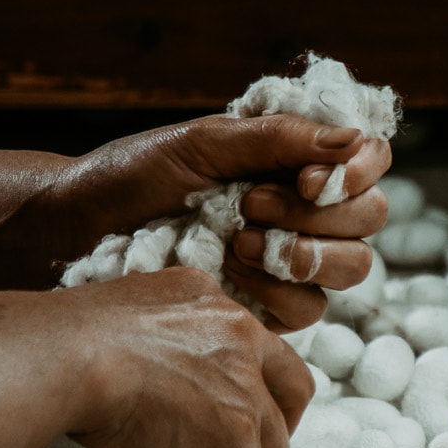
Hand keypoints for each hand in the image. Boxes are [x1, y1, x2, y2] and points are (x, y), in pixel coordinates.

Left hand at [41, 113, 391, 330]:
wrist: (77, 233)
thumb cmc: (132, 177)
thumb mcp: (202, 142)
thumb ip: (278, 138)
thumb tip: (351, 138)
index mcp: (293, 159)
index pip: (369, 161)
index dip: (358, 173)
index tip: (307, 178)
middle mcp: (302, 208)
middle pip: (369, 219)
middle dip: (318, 215)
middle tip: (252, 206)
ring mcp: (289, 260)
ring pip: (351, 269)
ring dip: (302, 255)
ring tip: (241, 242)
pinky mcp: (268, 308)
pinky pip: (309, 310)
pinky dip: (275, 293)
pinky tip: (231, 274)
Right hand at [64, 266, 313, 447]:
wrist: (66, 357)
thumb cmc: (71, 340)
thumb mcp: (135, 310)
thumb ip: (168, 330)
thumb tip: (165, 363)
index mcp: (218, 306)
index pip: (266, 348)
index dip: (258, 383)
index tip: (230, 405)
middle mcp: (244, 340)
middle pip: (294, 393)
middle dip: (270, 424)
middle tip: (231, 447)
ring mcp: (246, 393)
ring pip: (271, 446)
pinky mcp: (236, 441)